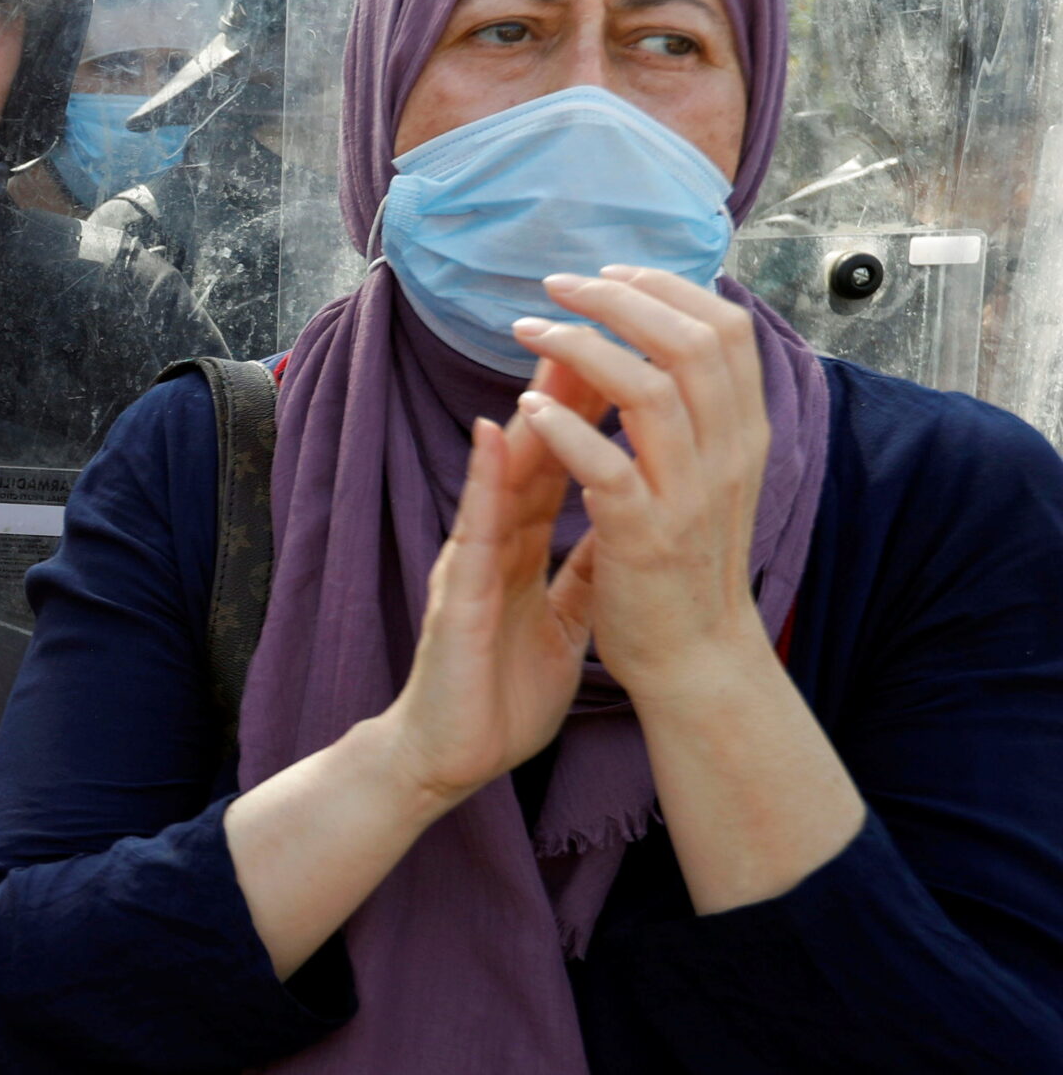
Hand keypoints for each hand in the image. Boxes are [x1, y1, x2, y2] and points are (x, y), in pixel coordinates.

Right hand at [376, 360, 607, 811]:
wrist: (447, 758)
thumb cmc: (496, 696)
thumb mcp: (559, 624)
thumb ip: (580, 572)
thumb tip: (618, 531)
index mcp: (523, 549)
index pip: (563, 464)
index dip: (593, 408)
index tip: (627, 351)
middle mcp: (494, 542)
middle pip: (537, 450)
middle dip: (567, 384)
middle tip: (597, 315)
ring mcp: (472, 563)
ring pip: (505, 474)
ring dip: (528, 410)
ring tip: (552, 346)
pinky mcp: (458, 596)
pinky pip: (477, 532)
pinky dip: (486, 482)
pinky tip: (497, 435)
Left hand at [512, 266, 769, 699]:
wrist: (697, 658)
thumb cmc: (691, 563)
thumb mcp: (712, 477)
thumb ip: (699, 413)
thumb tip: (674, 339)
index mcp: (745, 434)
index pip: (725, 329)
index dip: (667, 288)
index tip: (612, 273)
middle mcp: (728, 455)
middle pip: (689, 343)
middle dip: (619, 300)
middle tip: (558, 284)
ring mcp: (689, 495)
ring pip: (649, 390)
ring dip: (580, 348)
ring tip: (529, 330)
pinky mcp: (645, 537)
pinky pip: (607, 466)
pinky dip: (565, 428)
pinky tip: (528, 408)